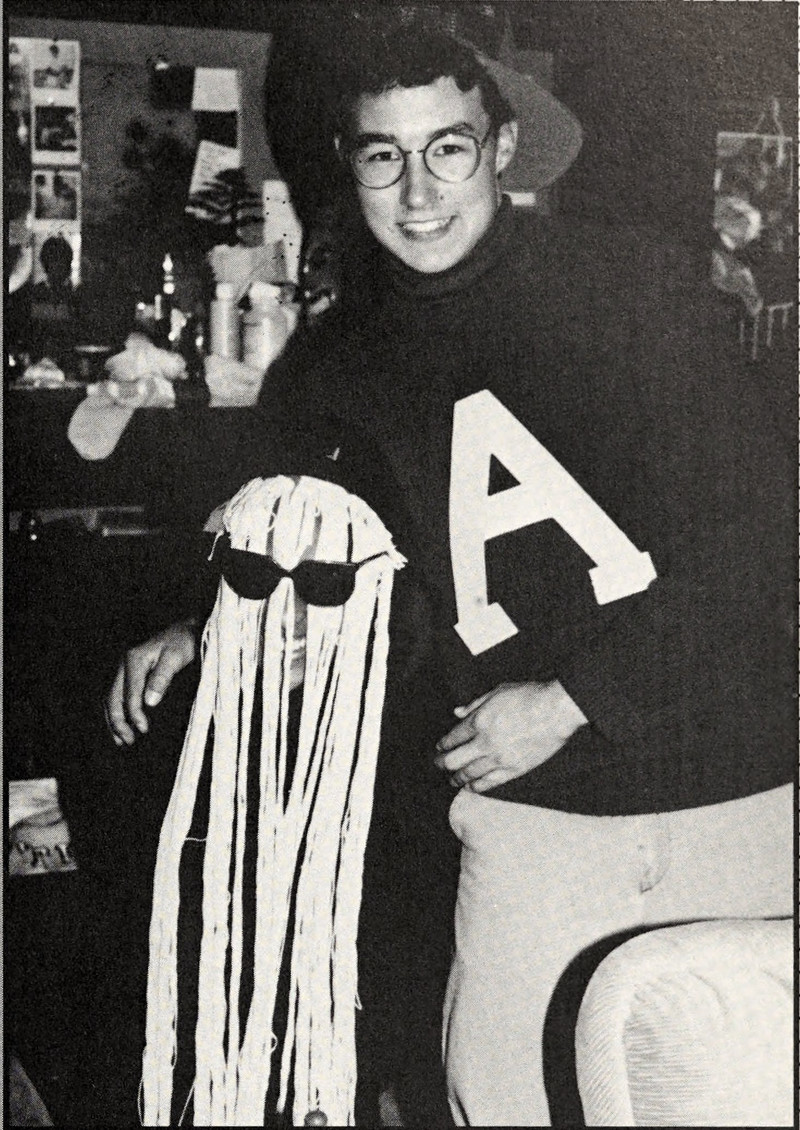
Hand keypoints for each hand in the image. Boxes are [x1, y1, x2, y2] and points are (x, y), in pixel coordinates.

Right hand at [105, 619, 197, 745]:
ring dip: (114, 720)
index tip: (143, 730)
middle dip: (118, 722)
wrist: (186, 629)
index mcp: (134, 660)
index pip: (129, 694)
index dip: (134, 715)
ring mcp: (124, 668)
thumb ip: (162, 679)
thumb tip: (149, 703)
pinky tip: (123, 724)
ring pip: (111, 698)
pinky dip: (117, 712)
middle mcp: (124, 664)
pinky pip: (117, 695)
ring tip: (121, 740)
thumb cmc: (183, 643)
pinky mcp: (130, 673)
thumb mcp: (175, 658)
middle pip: (113, 698)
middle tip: (128, 741)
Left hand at [434, 681, 587, 793]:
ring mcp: (499, 758)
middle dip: (443, 763)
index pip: (452, 738)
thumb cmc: (529, 697)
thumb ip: (474, 704)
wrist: (556, 711)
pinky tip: (471, 787)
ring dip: (457, 777)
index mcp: (479, 721)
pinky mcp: (514, 769)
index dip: (443, 744)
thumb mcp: (497, 692)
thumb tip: (457, 712)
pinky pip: (490, 782)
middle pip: (455, 760)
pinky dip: (477, 786)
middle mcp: (485, 742)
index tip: (440, 747)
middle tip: (439, 764)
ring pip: (469, 774)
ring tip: (452, 779)